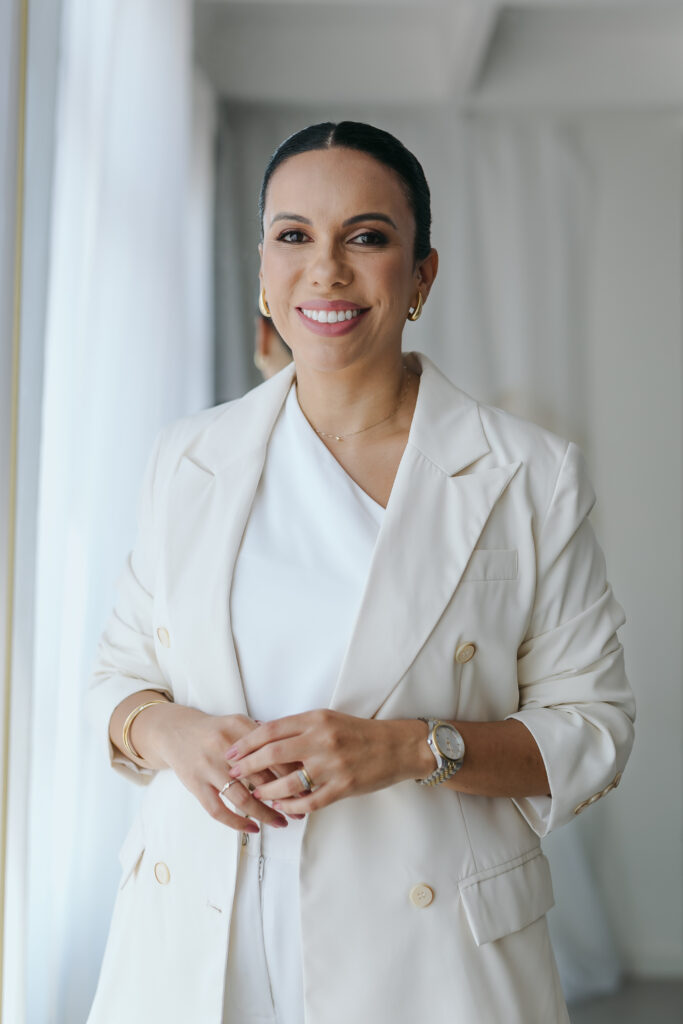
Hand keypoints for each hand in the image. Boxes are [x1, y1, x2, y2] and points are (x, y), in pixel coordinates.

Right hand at [134, 703, 302, 831]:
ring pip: (242, 797)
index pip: (273, 753)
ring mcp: (208, 767)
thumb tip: (294, 756)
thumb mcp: (238, 723)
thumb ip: (263, 737)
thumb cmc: (215, 731)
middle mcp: (224, 747)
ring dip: (264, 813)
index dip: (293, 772)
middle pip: (261, 776)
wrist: (176, 731)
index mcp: (239, 728)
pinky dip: (236, 822)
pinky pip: (218, 809)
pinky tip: (252, 828)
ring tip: (281, 822)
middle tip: (301, 810)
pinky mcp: (195, 784)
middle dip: (284, 795)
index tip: (308, 785)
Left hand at [224, 710, 425, 814]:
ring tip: (255, 794)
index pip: (271, 730)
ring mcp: (332, 765)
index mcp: (316, 720)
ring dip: (266, 791)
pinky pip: (309, 801)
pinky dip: (291, 806)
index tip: (231, 751)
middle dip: (246, 766)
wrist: (397, 747)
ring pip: (287, 782)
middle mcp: (322, 740)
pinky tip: (280, 807)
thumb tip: (265, 737)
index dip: (246, 742)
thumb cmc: (360, 732)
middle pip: (272, 754)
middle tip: (232, 774)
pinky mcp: (343, 787)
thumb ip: (300, 728)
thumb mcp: (328, 720)